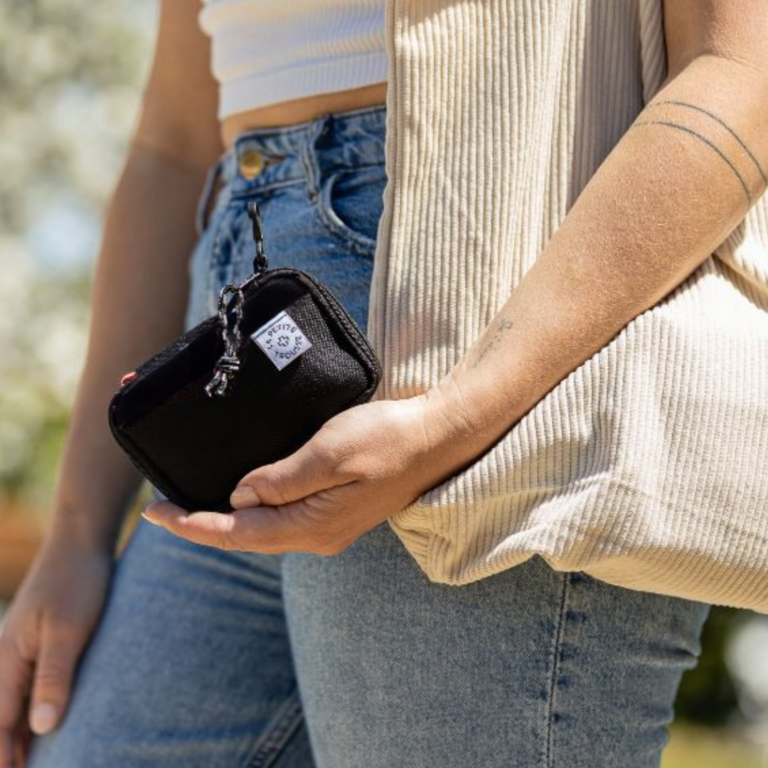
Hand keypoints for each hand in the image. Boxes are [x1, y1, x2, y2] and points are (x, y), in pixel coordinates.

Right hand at [0, 529, 112, 766]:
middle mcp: (8, 660)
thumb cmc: (78, 582)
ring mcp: (21, 653)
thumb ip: (55, 675)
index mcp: (8, 660)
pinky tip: (42, 731)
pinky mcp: (39, 646)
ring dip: (18, 737)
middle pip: (1, 719)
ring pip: (13, 707)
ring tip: (27, 766)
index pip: (1, 723)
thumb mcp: (70, 629)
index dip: (7, 758)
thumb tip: (43, 728)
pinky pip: (28, 690)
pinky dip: (30, 714)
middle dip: (8, 752)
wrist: (81, 543)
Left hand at [141, 392, 462, 554]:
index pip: (238, 533)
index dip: (193, 525)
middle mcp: (318, 535)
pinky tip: (241, 498)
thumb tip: (239, 498)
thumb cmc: (387, 439)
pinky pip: (283, 519)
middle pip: (247, 538)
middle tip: (162, 509)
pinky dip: (253, 512)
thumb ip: (282, 479)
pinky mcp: (336, 511)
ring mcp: (329, 526)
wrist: (436, 438)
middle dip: (202, 526)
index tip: (154, 514)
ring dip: (225, 520)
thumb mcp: (330, 452)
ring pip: (263, 530)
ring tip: (191, 505)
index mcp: (313, 525)